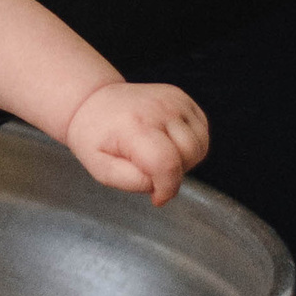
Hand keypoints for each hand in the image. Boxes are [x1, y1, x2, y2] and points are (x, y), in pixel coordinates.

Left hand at [66, 79, 206, 202]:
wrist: (93, 101)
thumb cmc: (96, 137)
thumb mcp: (100, 168)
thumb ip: (131, 181)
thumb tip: (159, 185)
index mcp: (134, 126)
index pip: (166, 163)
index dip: (167, 188)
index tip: (156, 198)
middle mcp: (158, 108)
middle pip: (188, 155)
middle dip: (175, 174)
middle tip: (151, 172)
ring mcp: (173, 100)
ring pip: (200, 145)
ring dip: (186, 160)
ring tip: (159, 157)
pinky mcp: (182, 98)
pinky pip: (202, 132)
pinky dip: (191, 145)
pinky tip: (168, 143)